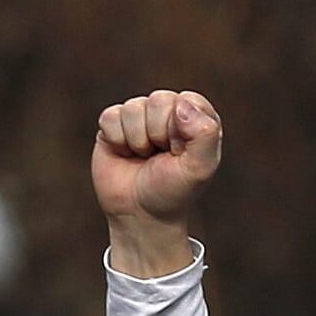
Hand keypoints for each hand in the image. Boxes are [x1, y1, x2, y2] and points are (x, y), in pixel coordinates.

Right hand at [93, 88, 222, 272]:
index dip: (181, 130)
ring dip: (137, 140)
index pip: (187, 100)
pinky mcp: (113, 125)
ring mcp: (140, 116)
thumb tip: (180, 103)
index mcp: (195, 116)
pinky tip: (125, 154)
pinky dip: (117, 140)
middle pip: (158, 100)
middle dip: (158, 134)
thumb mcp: (200, 168)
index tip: (179, 153)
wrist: (140, 216)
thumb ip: (204, 134)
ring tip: (144, 157)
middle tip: (160, 157)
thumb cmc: (173, 191)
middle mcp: (168, 111)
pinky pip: (111, 117)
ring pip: (133, 108)